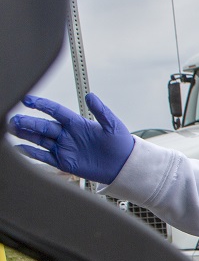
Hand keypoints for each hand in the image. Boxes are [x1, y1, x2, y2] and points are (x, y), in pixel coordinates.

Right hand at [7, 93, 134, 184]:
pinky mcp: (64, 162)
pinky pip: (44, 156)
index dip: (41, 105)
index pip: (55, 111)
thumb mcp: (112, 125)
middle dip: (28, 122)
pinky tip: (20, 147)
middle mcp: (67, 134)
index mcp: (77, 123)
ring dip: (25, 134)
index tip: (27, 100)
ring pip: (40, 139)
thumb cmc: (120, 143)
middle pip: (43, 126)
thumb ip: (101, 111)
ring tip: (11, 129)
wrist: (124, 164)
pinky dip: (31, 152)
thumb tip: (91, 96)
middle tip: (14, 119)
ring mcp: (64, 147)